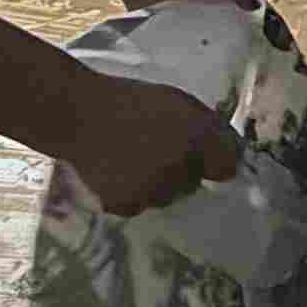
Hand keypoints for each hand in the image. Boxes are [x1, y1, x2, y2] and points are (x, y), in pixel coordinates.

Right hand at [63, 66, 243, 214]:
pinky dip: (134, 193)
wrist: (78, 115)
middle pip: (193, 183)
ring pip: (166, 196)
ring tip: (132, 159)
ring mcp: (154, 192)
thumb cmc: (129, 100)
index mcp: (198, 138)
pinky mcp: (128, 206)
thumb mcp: (178, 102)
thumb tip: (228, 152)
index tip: (203, 155)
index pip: (227, 166)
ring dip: (158, 183)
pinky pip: (140, 204)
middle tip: (155, 149)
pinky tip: (117, 171)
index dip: (215, 160)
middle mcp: (182, 170)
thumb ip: (208, 126)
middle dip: (182, 170)